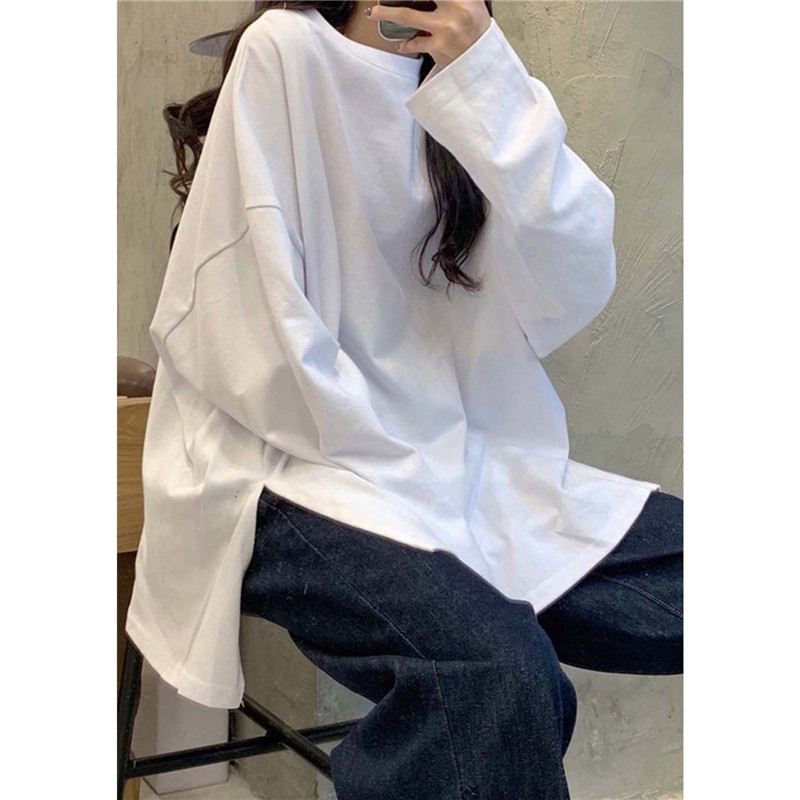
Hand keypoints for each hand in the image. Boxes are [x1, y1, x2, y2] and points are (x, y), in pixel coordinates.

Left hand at [366, 1, 490, 68]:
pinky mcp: (438, 48)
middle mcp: (456, 10)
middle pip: (416, 0)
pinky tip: (401, 44)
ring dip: (386, 14)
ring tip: (373, 13)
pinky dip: (406, 43)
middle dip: (394, 2)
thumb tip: (434, 0)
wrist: (486, 66)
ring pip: (407, 16)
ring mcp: (445, 30)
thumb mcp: (474, 6)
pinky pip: (415, 42)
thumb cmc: (478, 33)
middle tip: (379, 0)